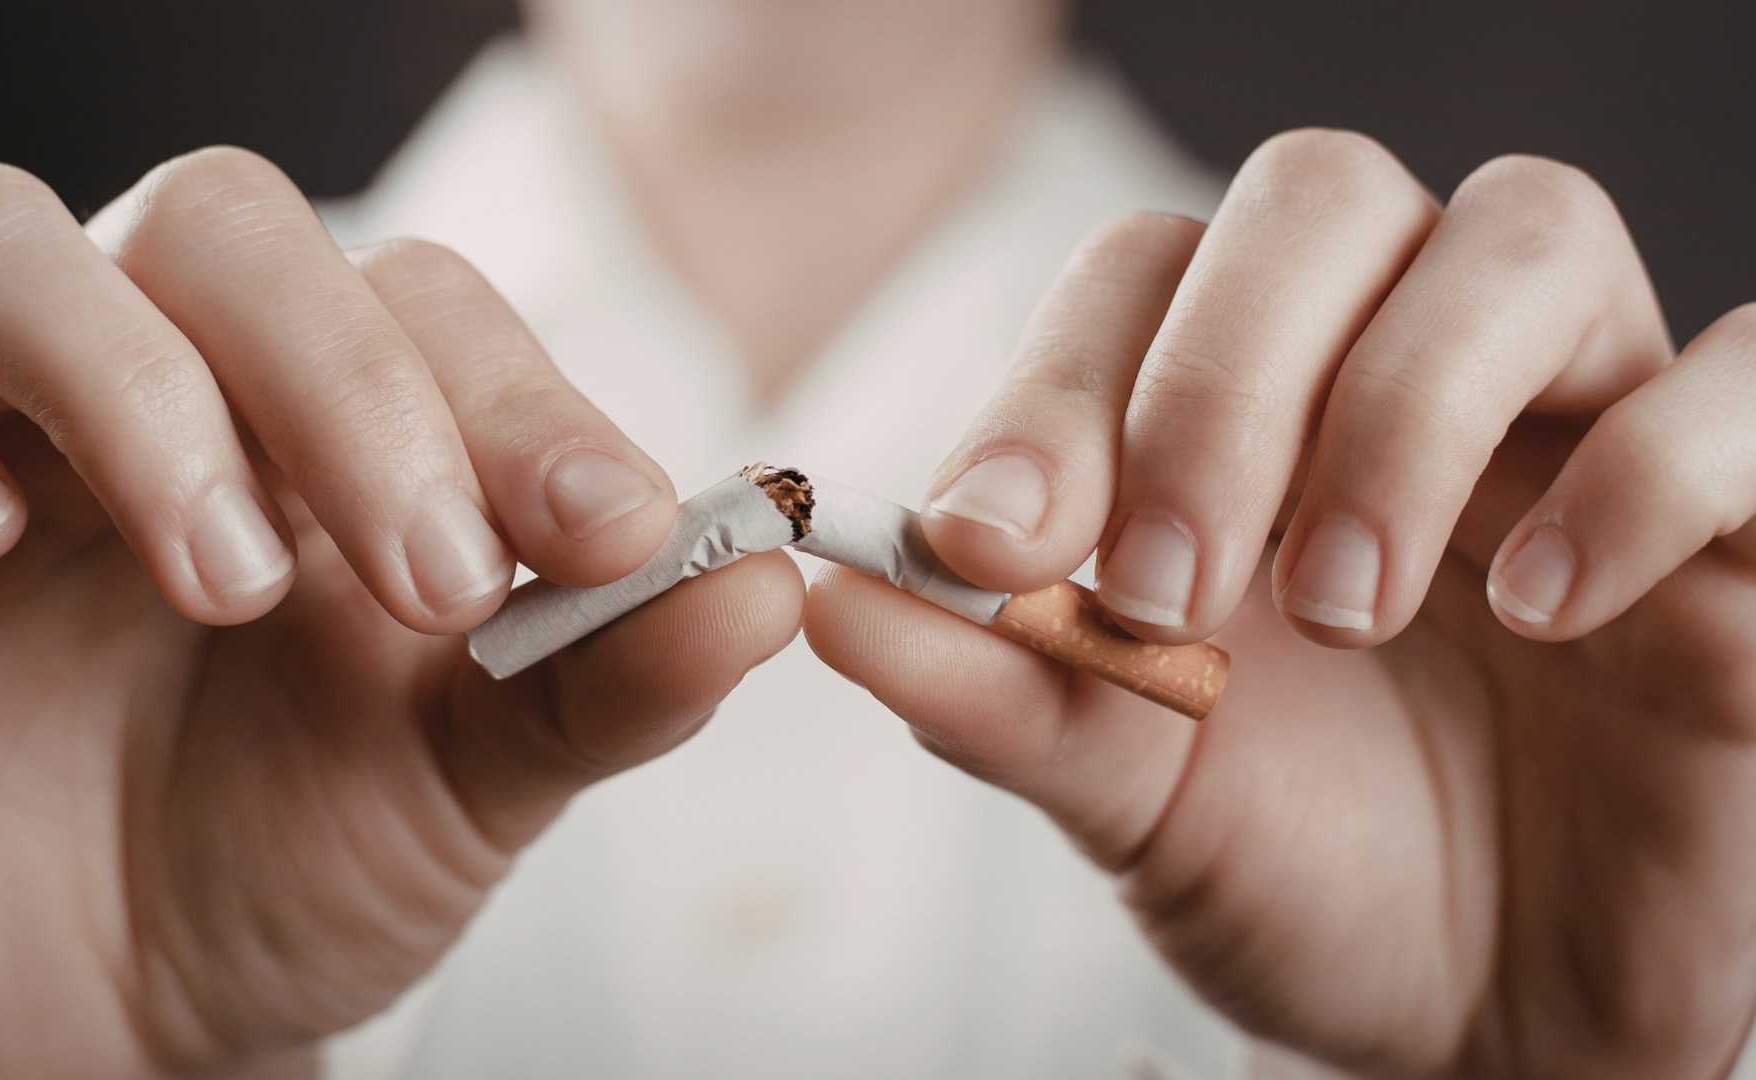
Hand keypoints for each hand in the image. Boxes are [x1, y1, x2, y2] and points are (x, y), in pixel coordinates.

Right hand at [0, 148, 802, 1077]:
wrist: (113, 1016)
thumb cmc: (298, 865)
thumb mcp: (477, 781)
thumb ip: (611, 679)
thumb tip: (768, 589)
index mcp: (332, 421)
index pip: (422, 305)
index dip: (518, 393)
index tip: (610, 530)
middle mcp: (162, 382)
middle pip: (229, 231)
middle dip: (348, 387)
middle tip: (430, 574)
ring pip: (13, 248)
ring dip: (144, 390)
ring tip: (231, 577)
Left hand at [806, 130, 1755, 1077]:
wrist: (1476, 1025)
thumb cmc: (1297, 873)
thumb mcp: (1119, 788)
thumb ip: (989, 684)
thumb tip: (825, 598)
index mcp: (1242, 413)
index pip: (1145, 272)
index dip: (1063, 379)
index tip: (995, 546)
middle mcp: (1404, 374)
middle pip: (1322, 199)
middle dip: (1223, 375)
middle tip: (1170, 582)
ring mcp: (1580, 425)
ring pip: (1529, 236)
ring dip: (1406, 405)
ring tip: (1343, 600)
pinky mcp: (1737, 527)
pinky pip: (1747, 381)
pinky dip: (1650, 461)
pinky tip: (1550, 606)